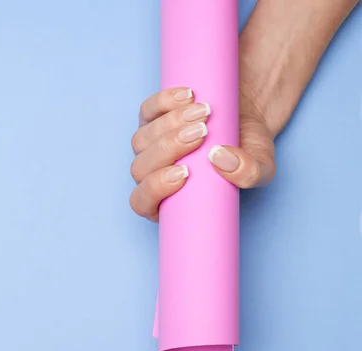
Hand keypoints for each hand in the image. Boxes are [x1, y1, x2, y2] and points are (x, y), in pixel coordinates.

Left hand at [129, 87, 276, 221]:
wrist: (248, 117)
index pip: (144, 203)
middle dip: (169, 149)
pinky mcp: (151, 117)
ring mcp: (149, 145)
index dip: (155, 189)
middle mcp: (153, 173)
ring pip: (142, 140)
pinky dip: (163, 103)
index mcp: (169, 198)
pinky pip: (147, 111)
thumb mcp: (261, 168)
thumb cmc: (248, 152)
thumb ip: (249, 173)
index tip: (185, 172)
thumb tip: (219, 158)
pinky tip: (188, 96)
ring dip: (170, 124)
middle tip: (203, 133)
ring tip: (205, 112)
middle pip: (141, 168)